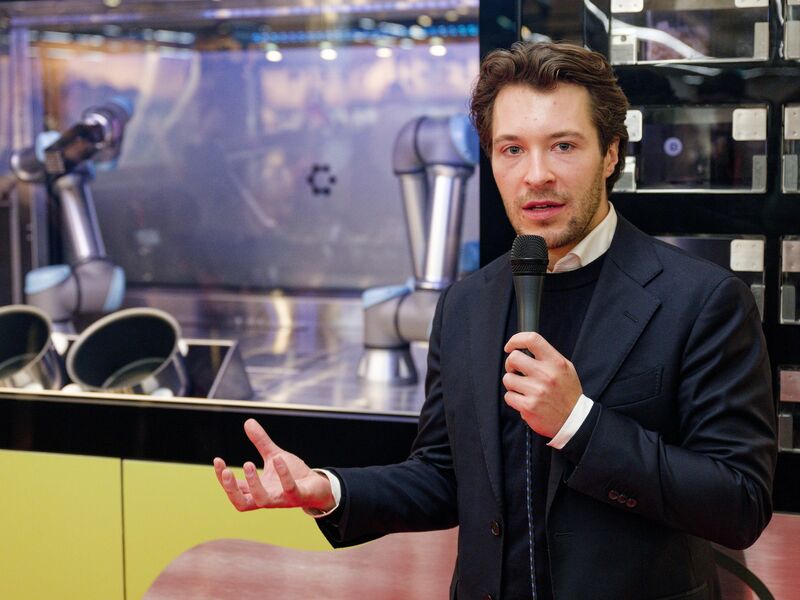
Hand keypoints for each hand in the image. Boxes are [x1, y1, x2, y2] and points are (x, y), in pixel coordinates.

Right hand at [213, 418, 335, 511]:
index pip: (235, 490)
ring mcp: (282, 500)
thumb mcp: (274, 455)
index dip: (223, 479)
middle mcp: (267, 498)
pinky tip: (279, 457)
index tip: (218, 460)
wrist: (318, 485)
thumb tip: (248, 422)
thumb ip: (261, 442)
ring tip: (248, 463)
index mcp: (258, 490)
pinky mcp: (298, 496)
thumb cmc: (294, 475)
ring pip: (262, 500)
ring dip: (254, 483)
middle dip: (231, 489)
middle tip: (226, 471)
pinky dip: (283, 474)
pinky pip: (289, 489)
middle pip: (241, 503)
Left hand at [503, 332, 581, 437]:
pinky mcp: (528, 406)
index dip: (516, 339)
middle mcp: (546, 375)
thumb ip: (548, 356)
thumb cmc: (567, 393)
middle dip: (511, 364)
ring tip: (523, 388)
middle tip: (516, 371)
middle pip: (513, 358)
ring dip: (512, 384)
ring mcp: (536, 391)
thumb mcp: (566, 368)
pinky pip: (508, 396)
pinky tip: (524, 400)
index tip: (511, 346)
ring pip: (508, 378)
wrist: (574, 420)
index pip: (532, 339)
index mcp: (556, 362)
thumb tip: (525, 347)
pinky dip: (513, 398)